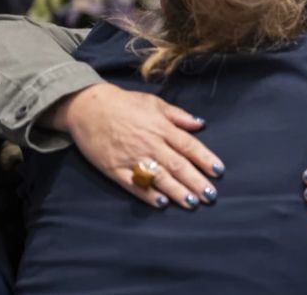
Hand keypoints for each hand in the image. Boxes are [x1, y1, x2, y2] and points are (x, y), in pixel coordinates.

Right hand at [47, 83, 224, 208]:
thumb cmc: (124, 104)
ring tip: (191, 203)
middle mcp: (149, 143)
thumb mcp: (154, 103)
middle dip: (195, 181)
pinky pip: (133, 184)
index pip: (188, 146)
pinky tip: (161, 202)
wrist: (87, 107)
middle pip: (177, 165)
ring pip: (158, 177)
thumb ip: (178, 116)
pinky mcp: (114, 168)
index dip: (205, 159)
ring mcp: (131, 157)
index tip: (219, 171)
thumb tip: (201, 123)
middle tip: (210, 196)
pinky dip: (147, 194)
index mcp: (161, 127)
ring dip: (176, 191)